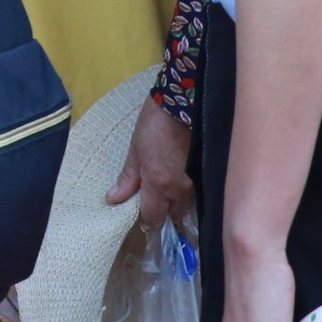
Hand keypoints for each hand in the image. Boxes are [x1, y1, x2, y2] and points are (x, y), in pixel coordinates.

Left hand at [107, 96, 194, 227]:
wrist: (183, 103)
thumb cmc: (154, 124)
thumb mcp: (135, 150)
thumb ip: (128, 179)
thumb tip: (114, 200)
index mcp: (159, 185)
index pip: (153, 219)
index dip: (147, 219)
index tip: (143, 211)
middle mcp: (180, 189)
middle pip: (174, 216)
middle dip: (165, 211)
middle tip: (157, 198)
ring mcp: (197, 182)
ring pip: (188, 205)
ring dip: (178, 203)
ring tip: (170, 189)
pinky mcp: (207, 173)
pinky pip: (199, 193)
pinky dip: (190, 192)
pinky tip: (183, 181)